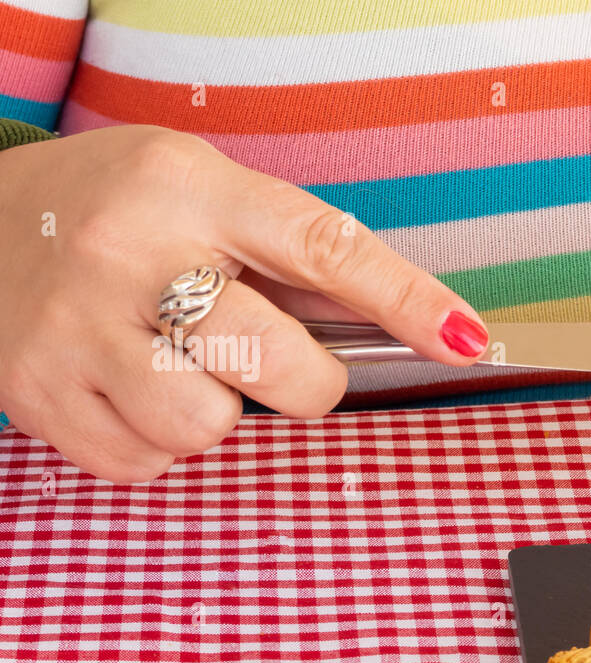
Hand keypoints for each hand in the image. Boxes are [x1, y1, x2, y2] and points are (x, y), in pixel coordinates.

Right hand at [0, 125, 489, 481]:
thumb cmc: (118, 211)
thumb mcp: (203, 191)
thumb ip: (295, 256)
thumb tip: (414, 324)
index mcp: (188, 188)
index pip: (322, 249)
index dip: (406, 300)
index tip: (465, 340)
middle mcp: (129, 253)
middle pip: (277, 366)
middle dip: (302, 382)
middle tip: (269, 358)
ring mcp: (74, 328)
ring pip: (209, 428)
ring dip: (216, 415)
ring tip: (181, 368)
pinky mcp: (38, 392)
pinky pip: (148, 464)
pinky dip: (157, 443)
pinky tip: (131, 390)